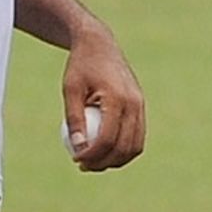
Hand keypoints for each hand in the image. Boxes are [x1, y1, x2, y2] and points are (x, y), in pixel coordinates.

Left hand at [61, 26, 144, 171]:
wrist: (100, 45)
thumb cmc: (81, 66)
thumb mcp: (71, 89)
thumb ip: (74, 118)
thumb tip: (77, 149)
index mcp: (117, 98)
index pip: (107, 138)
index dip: (92, 155)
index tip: (76, 159)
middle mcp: (134, 103)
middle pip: (124, 147)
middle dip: (104, 163)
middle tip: (83, 166)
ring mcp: (140, 105)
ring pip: (135, 146)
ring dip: (117, 160)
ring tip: (94, 162)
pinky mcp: (140, 106)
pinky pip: (137, 136)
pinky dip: (124, 149)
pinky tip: (104, 151)